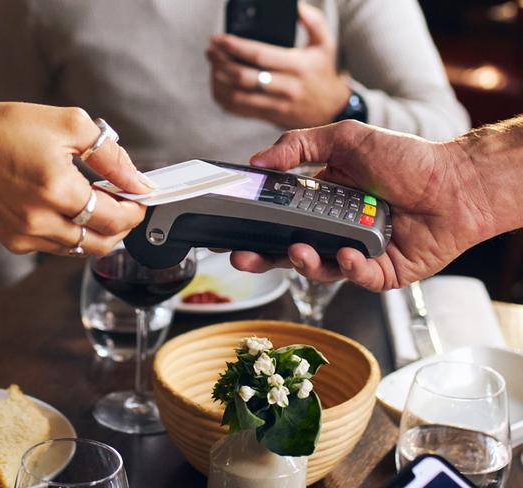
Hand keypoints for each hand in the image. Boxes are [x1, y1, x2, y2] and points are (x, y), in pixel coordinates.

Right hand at [0, 101, 152, 255]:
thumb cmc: (6, 129)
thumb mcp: (69, 125)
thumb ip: (111, 156)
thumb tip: (139, 181)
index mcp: (57, 189)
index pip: (115, 218)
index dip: (135, 210)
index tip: (141, 197)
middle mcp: (41, 221)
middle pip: (104, 242)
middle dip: (123, 225)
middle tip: (126, 203)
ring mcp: (27, 236)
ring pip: (83, 249)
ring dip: (101, 231)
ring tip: (100, 203)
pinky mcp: (16, 243)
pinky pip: (60, 247)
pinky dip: (75, 233)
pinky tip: (72, 209)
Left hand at [207, 2, 349, 128]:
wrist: (330, 109)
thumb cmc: (322, 71)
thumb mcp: (325, 44)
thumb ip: (313, 21)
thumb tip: (296, 5)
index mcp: (297, 66)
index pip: (259, 56)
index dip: (235, 46)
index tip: (218, 38)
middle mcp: (286, 87)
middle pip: (244, 77)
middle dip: (221, 63)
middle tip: (210, 51)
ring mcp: (276, 105)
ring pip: (238, 96)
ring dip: (219, 81)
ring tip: (212, 66)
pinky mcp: (268, 116)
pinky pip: (239, 110)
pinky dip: (224, 98)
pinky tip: (217, 85)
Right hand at [230, 120, 495, 290]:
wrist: (457, 182)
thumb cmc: (407, 158)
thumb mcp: (347, 138)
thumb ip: (299, 145)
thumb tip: (257, 160)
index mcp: (324, 200)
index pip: (281, 217)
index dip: (257, 226)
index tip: (232, 230)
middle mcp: (336, 229)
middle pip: (291, 250)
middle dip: (264, 257)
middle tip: (242, 257)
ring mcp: (358, 252)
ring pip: (321, 268)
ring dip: (305, 262)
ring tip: (299, 250)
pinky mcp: (382, 272)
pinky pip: (358, 278)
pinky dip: (351, 268)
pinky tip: (352, 255)